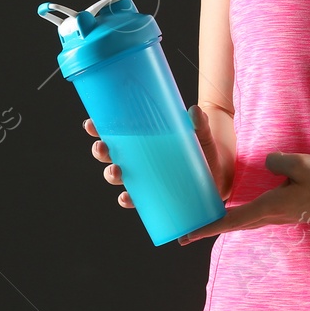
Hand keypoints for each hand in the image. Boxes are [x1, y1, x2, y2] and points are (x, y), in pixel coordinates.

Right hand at [87, 106, 227, 208]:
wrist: (219, 175)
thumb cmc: (204, 150)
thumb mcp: (202, 135)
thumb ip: (200, 125)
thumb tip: (195, 111)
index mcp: (143, 140)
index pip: (116, 133)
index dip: (99, 130)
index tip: (90, 123)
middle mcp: (139, 160)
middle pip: (111, 156)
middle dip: (101, 153)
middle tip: (102, 147)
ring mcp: (146, 177)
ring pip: (119, 177)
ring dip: (111, 175)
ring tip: (116, 172)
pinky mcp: (155, 195)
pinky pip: (136, 199)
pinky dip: (128, 200)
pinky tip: (126, 198)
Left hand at [178, 151, 309, 245]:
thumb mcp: (301, 164)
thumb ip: (277, 161)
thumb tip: (266, 163)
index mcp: (270, 207)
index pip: (233, 219)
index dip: (208, 227)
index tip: (188, 235)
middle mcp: (271, 217)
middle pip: (234, 226)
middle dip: (210, 230)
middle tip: (187, 234)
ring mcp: (280, 218)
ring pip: (245, 224)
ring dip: (225, 225)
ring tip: (206, 223)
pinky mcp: (287, 214)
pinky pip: (256, 218)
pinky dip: (240, 218)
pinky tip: (238, 213)